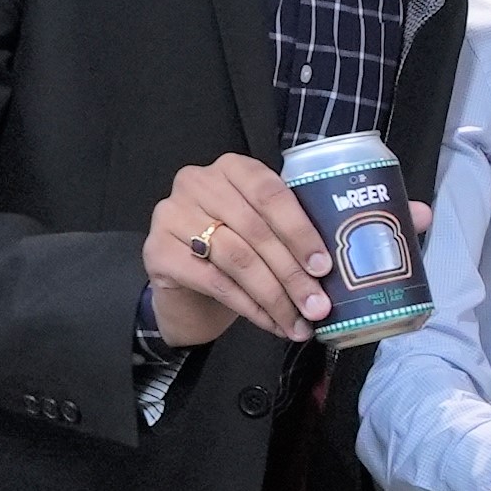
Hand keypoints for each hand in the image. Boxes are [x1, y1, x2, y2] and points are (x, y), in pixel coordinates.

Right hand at [145, 154, 333, 345]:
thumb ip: (290, 232)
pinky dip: (249, 306)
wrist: (187, 279)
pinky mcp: (156, 251)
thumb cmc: (236, 246)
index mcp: (234, 168)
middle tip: (318, 306)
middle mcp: (198, 183)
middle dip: (293, 275)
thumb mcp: (263, 226)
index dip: (301, 232)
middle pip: (256, 231)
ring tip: (299, 322)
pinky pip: (214, 282)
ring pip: (237, 259)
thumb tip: (334, 270)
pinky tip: (270, 322)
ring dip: (274, 297)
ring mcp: (171, 215)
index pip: (271, 194)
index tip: (324, 266)